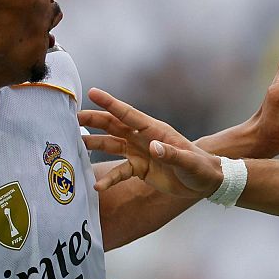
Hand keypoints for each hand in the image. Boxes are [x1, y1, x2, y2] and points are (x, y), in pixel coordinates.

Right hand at [80, 89, 224, 198]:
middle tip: (73, 117)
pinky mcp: (139, 169)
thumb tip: (153, 147)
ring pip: (112, 145)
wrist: (205, 182)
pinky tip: (97, 186)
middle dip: (94, 121)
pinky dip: (109, 178)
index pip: (129, 114)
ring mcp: (139, 152)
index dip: (111, 104)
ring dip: (95, 144)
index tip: (93, 92)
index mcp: (155, 130)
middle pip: (114, 126)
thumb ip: (171, 154)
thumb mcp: (188, 162)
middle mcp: (143, 138)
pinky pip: (120, 172)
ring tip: (75, 144)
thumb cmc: (200, 167)